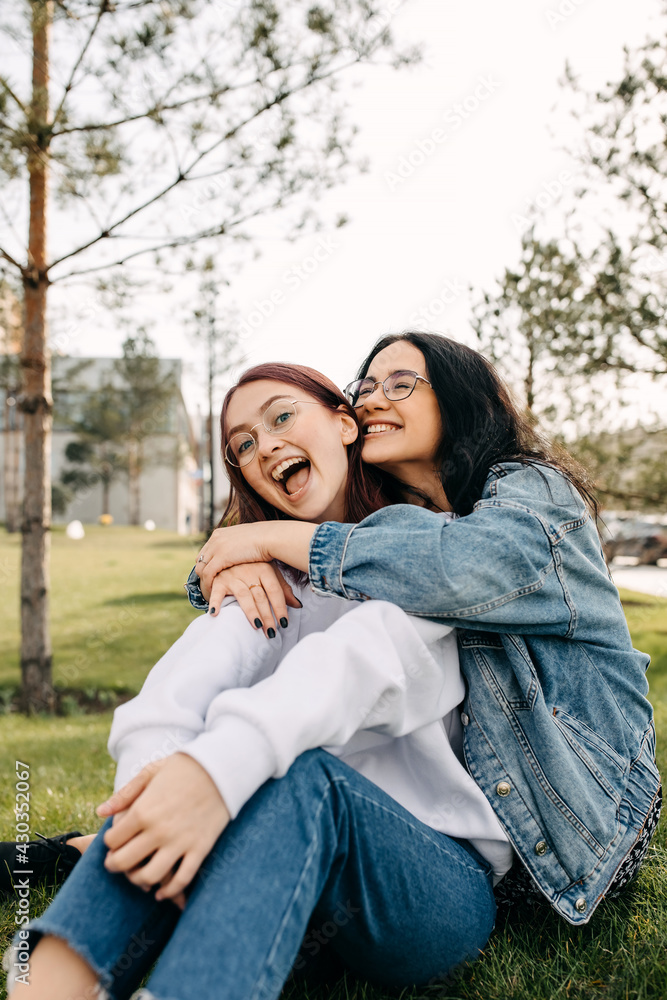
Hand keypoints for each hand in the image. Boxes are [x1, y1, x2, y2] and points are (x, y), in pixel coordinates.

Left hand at [98, 753, 230, 901]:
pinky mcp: (200, 848)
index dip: (109, 843)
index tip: (114, 841)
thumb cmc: (184, 766)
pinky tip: (162, 892)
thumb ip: (125, 794)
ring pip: (150, 876)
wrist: (222, 767)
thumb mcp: (151, 772)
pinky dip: (169, 891)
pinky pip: (181, 879)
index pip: (112, 840)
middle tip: (116, 863)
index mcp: (143, 810)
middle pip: (125, 862)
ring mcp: (180, 842)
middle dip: (115, 865)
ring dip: (139, 880)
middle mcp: (158, 830)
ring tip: (138, 875)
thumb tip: (100, 812)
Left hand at [197, 524, 271, 590]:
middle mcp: (215, 539)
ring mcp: (217, 547)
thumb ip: (238, 546)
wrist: (270, 537)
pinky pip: (208, 574)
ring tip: (209, 592)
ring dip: (204, 581)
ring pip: (201, 568)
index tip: (212, 576)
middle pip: (200, 560)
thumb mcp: (246, 540)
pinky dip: (208, 584)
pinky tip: (212, 592)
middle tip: (209, 585)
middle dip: (203, 573)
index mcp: (220, 533)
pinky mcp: (221, 557)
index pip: (206, 551)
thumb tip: (240, 552)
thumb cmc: (265, 540)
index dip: (207, 565)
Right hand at [206, 562, 301, 636]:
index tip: (284, 623)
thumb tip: (297, 605)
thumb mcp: (270, 573)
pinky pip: (217, 593)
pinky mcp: (219, 581)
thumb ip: (283, 589)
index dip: (280, 607)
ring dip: (251, 613)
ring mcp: (233, 576)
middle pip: (261, 596)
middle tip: (272, 632)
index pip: (275, 591)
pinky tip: (216, 613)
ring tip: (258, 627)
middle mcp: (249, 571)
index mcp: (264, 569)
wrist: (229, 554)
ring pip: (244, 596)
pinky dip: (216, 602)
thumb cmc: (253, 567)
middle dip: (267, 615)